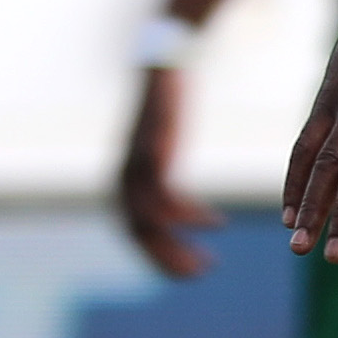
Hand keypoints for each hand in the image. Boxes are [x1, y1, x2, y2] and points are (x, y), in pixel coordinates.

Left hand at [114, 69, 220, 279]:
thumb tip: (170, 197)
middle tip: (198, 273)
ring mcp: (137, 166)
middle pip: (138, 234)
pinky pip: (168, 198)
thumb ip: (160, 170)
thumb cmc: (166, 104)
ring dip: (178, 247)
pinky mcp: (155, 153)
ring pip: (150, 224)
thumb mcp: (160, 145)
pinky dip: (191, 217)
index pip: (132, 231)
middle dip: (166, 259)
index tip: (186, 266)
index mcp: (122, 180)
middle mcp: (123, 178)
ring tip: (206, 263)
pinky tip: (216, 223)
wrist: (165, 64)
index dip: (157, 254)